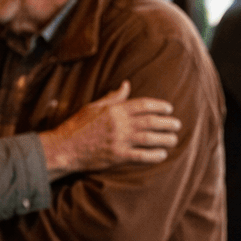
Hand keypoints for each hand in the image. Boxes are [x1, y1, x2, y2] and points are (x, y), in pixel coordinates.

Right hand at [38, 81, 180, 178]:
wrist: (64, 147)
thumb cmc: (77, 125)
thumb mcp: (94, 106)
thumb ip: (113, 97)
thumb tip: (127, 84)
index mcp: (114, 109)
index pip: (144, 105)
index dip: (160, 106)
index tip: (169, 109)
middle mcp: (119, 123)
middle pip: (151, 121)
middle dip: (167, 122)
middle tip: (177, 125)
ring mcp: (119, 140)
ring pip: (149, 138)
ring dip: (165, 138)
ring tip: (174, 139)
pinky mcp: (117, 156)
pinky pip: (141, 156)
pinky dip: (154, 155)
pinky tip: (163, 154)